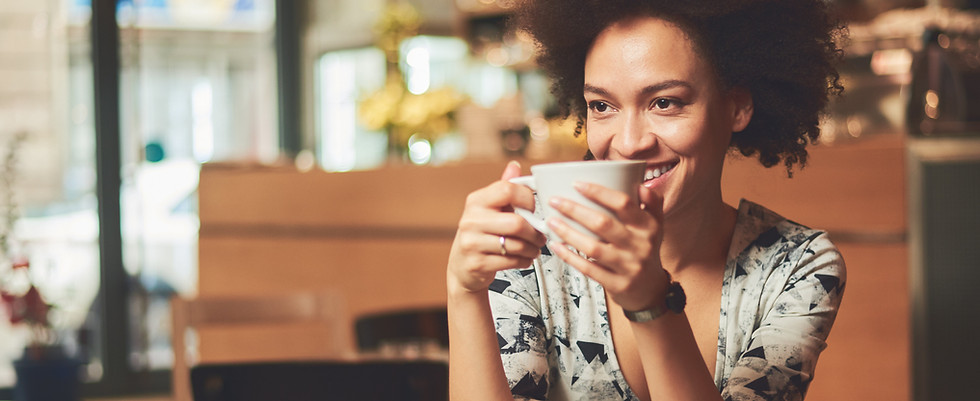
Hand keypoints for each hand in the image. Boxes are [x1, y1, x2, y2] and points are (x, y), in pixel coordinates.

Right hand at [447, 161, 547, 294]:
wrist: (462, 265)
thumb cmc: (480, 234)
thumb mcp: (488, 208)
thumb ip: (504, 189)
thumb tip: (514, 166)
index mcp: (476, 201)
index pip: (507, 190)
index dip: (528, 199)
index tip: (533, 209)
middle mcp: (471, 220)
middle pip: (516, 223)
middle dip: (535, 232)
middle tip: (540, 235)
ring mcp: (472, 243)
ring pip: (517, 245)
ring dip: (532, 248)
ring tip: (534, 248)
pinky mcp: (477, 264)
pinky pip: (512, 262)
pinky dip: (524, 261)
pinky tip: (523, 258)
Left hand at [546, 182, 668, 310]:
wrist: (650, 289)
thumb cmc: (645, 250)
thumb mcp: (656, 226)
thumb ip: (651, 203)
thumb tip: (639, 184)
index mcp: (649, 226)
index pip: (623, 203)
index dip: (599, 192)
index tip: (576, 184)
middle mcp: (640, 245)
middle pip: (603, 224)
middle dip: (575, 210)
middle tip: (554, 201)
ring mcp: (628, 266)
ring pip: (593, 247)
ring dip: (568, 233)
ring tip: (551, 222)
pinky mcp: (616, 284)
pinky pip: (588, 268)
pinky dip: (570, 256)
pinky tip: (556, 246)